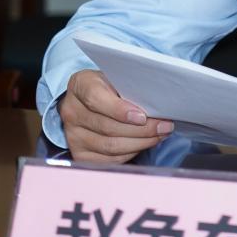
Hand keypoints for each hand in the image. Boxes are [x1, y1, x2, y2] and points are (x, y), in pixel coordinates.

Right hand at [58, 70, 173, 163]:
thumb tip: (158, 104)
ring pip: (110, 146)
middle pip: (108, 127)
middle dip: (142, 129)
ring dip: (140, 143)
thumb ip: (131, 87)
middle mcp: (72, 111)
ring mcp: (73, 134)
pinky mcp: (79, 153)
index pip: (96, 99)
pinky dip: (131, 153)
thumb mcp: (117, 77)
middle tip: (164, 126)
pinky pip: (109, 159)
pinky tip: (144, 144)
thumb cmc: (109, 87)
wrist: (88, 100)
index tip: (142, 116)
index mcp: (80, 85)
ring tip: (159, 135)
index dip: (120, 110)